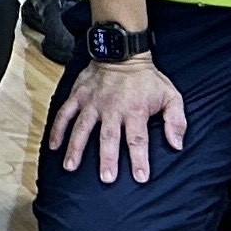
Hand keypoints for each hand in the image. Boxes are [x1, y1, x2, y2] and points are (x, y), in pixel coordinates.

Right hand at [48, 54, 190, 182]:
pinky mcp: (78, 96)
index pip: (138, 139)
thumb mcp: (171, 96)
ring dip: (76, 147)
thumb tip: (177, 145)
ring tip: (70, 167)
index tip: (140, 177)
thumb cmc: (147, 79)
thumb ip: (176, 121)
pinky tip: (53, 146)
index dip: (139, 159)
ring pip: (82, 128)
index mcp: (134, 111)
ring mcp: (92, 103)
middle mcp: (112, 109)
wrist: (122, 52)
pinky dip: (58, 129)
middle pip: (109, 137)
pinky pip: (65, 113)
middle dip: (107, 158)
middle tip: (106, 178)